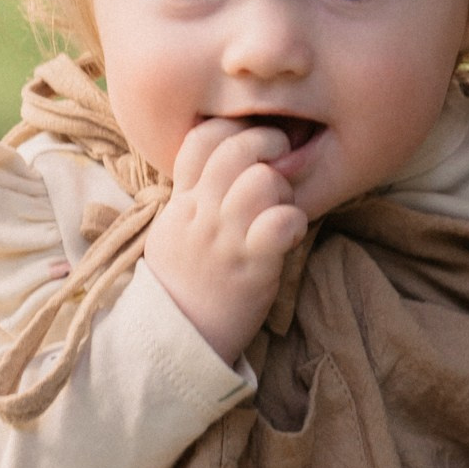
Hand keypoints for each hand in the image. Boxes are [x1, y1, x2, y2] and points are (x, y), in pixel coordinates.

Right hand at [141, 116, 310, 363]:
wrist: (178, 338)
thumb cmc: (184, 283)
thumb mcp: (173, 232)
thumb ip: (193, 196)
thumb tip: (220, 165)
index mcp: (182, 202)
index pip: (201, 138)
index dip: (233, 129)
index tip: (250, 143)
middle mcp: (201, 213)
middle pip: (236, 149)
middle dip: (267, 144)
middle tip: (281, 161)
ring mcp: (225, 239)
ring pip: (262, 180)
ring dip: (283, 188)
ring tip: (282, 207)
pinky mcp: (252, 266)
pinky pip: (281, 222)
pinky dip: (294, 221)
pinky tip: (290, 233)